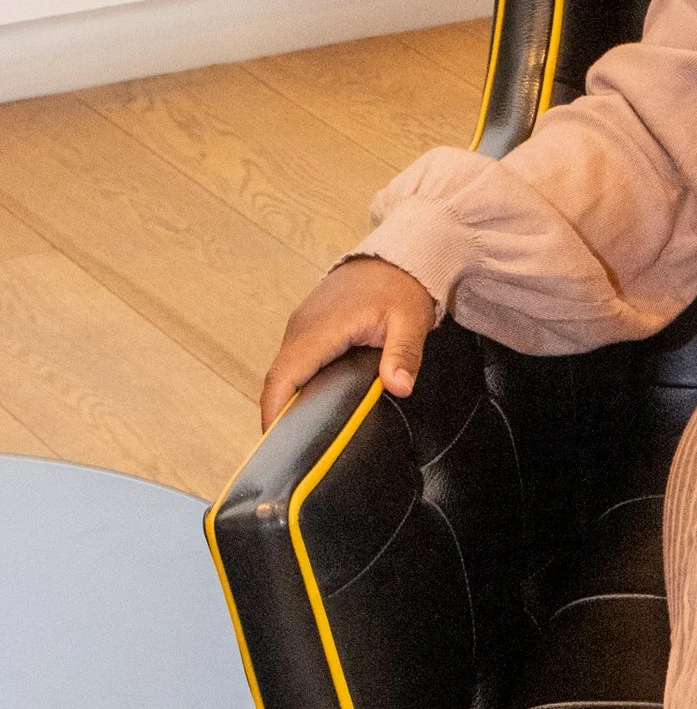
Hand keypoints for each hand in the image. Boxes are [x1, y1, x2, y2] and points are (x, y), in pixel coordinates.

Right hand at [258, 257, 437, 433]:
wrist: (395, 255)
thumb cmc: (401, 286)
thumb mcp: (410, 321)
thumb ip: (403, 355)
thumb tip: (398, 387)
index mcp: (320, 328)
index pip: (284, 376)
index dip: (274, 411)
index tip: (275, 443)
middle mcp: (302, 328)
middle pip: (278, 380)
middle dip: (277, 415)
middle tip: (289, 453)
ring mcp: (302, 327)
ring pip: (285, 371)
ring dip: (286, 400)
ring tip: (298, 438)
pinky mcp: (308, 328)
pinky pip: (294, 362)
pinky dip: (295, 386)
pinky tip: (310, 407)